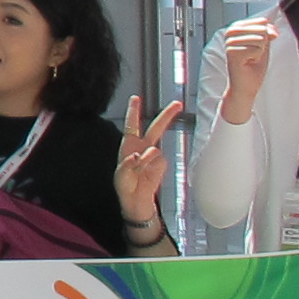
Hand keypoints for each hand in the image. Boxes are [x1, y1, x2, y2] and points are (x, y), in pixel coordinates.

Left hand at [113, 96, 182, 226]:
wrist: (137, 201)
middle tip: (178, 104)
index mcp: (129, 145)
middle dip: (167, 115)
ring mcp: (154, 156)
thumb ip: (128, 164)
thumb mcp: (121, 176)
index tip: (136, 98)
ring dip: (146, 160)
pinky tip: (147, 176)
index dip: (134, 111)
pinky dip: (152, 169)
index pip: (132, 125)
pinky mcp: (162, 165)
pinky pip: (159, 163)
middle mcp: (143, 147)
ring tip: (138, 171)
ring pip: (154, 151)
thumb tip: (139, 155)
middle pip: (156, 127)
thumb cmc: (126, 186)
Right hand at [217, 16, 277, 125]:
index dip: (268, 33)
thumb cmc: (253, 67)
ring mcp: (229, 42)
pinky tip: (247, 62)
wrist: (246, 85)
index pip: (261, 21)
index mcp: (237, 28)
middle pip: (261, 29)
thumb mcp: (264, 45)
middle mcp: (230, 33)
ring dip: (260, 52)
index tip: (262, 45)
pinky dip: (257, 57)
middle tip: (253, 55)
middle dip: (263, 44)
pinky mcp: (231, 51)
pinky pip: (256, 49)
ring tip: (250, 59)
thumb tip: (269, 25)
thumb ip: (267, 32)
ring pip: (260, 39)